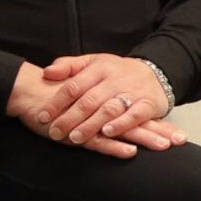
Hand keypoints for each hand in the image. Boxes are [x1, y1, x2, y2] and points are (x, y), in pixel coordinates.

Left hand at [39, 54, 184, 149]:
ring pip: (108, 109)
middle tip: (55, 132)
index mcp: (98, 68)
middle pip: (88, 100)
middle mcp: (114, 79)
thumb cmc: (117, 70)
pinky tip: (108, 133)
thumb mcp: (93, 62)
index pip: (73, 86)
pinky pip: (134, 115)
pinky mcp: (148, 104)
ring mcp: (131, 92)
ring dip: (91, 125)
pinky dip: (121, 124)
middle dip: (69, 118)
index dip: (56, 102)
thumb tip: (46, 73)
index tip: (43, 116)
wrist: (156, 71)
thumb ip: (68, 66)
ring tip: (75, 138)